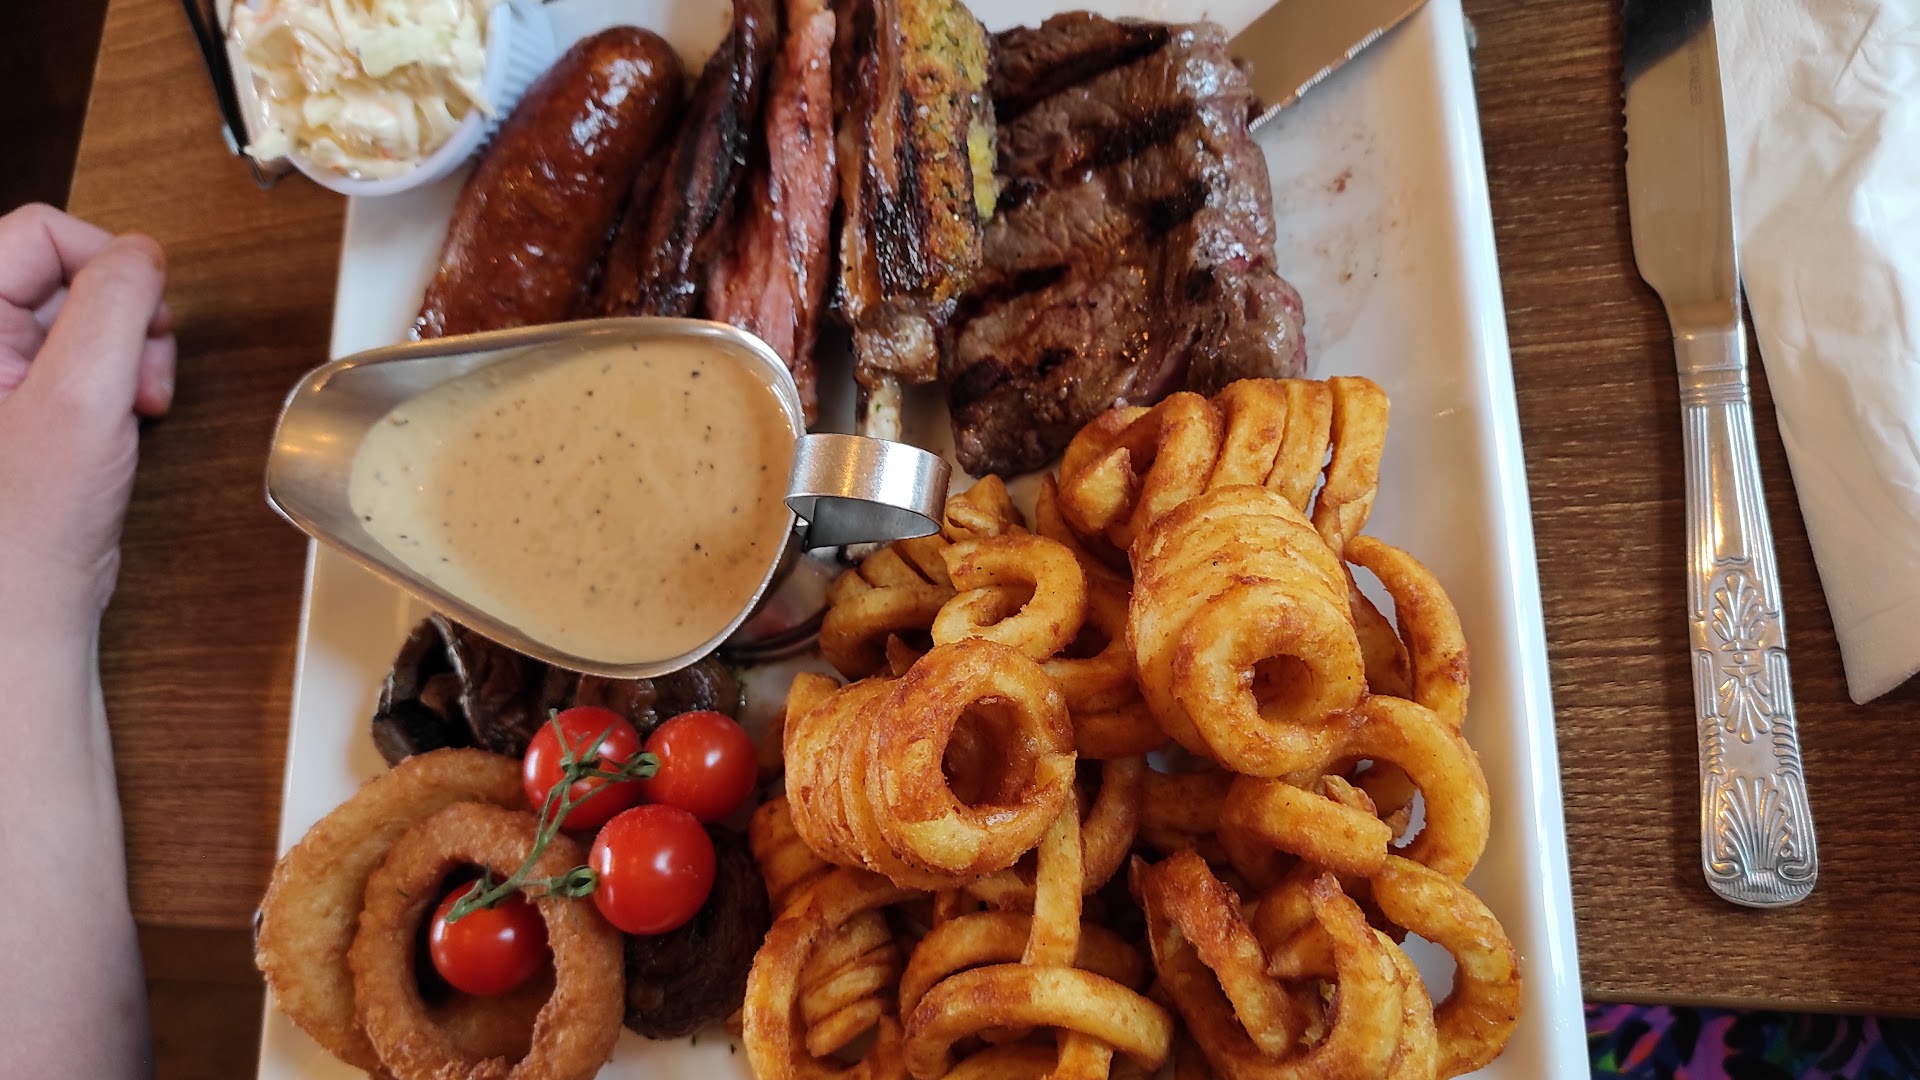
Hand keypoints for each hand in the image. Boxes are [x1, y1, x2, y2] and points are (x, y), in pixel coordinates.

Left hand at [0, 204, 174, 629]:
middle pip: (65, 269)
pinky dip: (119, 383)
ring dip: (130, 354)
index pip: (38, 231)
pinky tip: (122, 423)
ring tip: (138, 407)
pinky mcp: (20, 403)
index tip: (147, 318)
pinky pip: (84, 358)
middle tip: (143, 378)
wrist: (20, 611)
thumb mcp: (83, 399)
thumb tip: (142, 253)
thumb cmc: (26, 528)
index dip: (109, 263)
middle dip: (127, 317)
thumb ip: (115, 309)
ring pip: (83, 314)